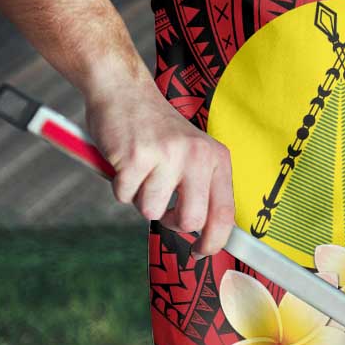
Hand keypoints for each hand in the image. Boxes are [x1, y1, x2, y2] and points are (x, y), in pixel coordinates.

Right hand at [85, 78, 234, 256]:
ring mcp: (167, 155)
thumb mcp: (192, 153)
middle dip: (171, 222)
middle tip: (162, 206)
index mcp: (216, 158)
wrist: (124, 91)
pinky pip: (124, 197)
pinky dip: (119, 186)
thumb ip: (202, 188)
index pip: (225, 213)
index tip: (201, 253)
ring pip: (151, 211)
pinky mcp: (136, 157)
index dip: (214, 242)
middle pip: (191, 221)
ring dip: (140, 198)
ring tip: (141, 171)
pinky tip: (125, 162)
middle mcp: (197, 156)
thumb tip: (207, 235)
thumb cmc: (156, 130)